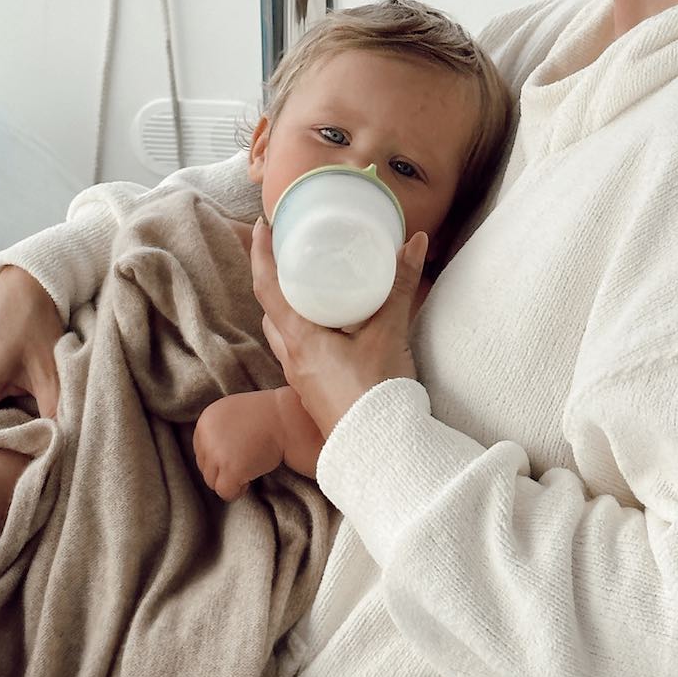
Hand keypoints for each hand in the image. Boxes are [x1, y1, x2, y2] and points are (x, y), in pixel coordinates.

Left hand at [193, 393, 286, 501]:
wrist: (287, 419)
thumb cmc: (266, 416)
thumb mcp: (231, 412)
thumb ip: (216, 430)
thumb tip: (207, 454)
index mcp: (206, 421)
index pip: (201, 451)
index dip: (219, 456)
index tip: (237, 453)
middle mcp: (207, 437)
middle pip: (205, 467)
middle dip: (224, 469)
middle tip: (246, 461)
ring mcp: (217, 454)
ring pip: (212, 481)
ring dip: (229, 480)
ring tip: (249, 469)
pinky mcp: (230, 469)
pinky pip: (225, 492)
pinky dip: (237, 491)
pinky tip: (249, 480)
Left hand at [250, 220, 425, 439]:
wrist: (381, 449)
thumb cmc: (377, 391)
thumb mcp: (389, 331)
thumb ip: (400, 285)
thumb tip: (416, 242)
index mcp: (300, 338)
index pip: (267, 287)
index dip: (261, 255)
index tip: (263, 227)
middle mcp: (293, 356)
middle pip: (271, 309)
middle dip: (276, 280)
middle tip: (292, 254)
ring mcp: (302, 377)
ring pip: (284, 333)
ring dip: (288, 307)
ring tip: (308, 286)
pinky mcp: (316, 390)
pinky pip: (301, 351)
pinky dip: (306, 330)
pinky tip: (329, 327)